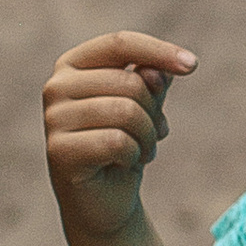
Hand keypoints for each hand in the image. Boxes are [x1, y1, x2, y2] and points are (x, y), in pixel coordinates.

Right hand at [42, 29, 190, 244]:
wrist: (104, 201)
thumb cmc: (123, 145)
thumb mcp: (144, 106)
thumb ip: (151, 80)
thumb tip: (155, 72)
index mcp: (73, 65)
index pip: (120, 43)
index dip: (159, 51)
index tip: (192, 66)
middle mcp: (56, 87)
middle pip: (130, 82)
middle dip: (153, 112)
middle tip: (150, 134)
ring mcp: (54, 119)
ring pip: (127, 112)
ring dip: (147, 136)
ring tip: (141, 150)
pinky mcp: (59, 151)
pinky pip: (117, 142)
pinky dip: (134, 155)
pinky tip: (125, 164)